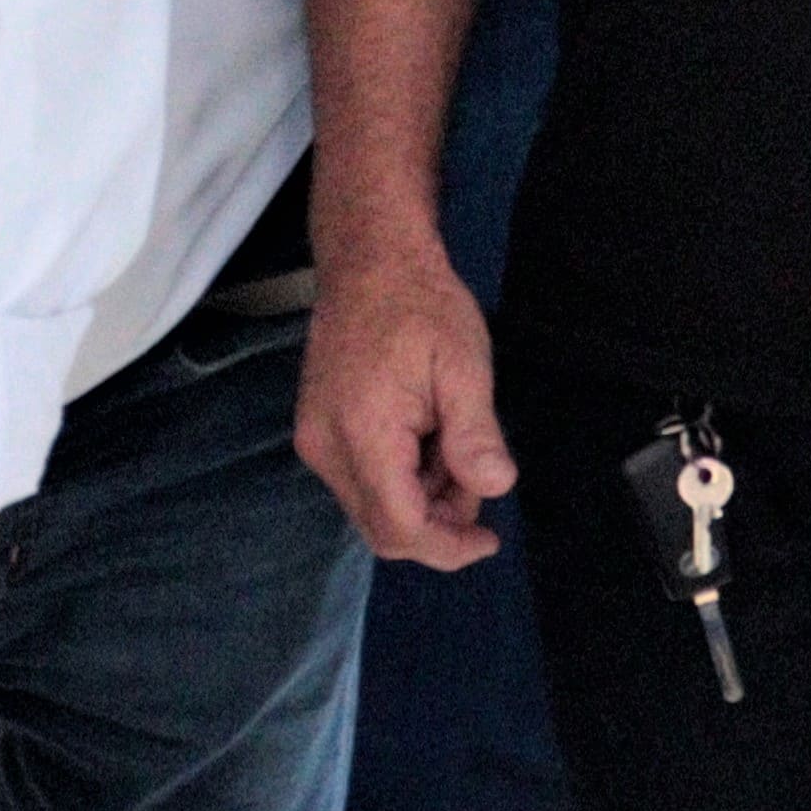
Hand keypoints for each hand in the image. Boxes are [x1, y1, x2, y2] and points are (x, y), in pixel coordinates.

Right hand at [296, 232, 515, 568]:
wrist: (371, 261)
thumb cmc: (421, 306)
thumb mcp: (464, 366)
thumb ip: (475, 434)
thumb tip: (496, 487)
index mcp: (362, 434)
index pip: (399, 528)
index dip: (447, 548)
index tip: (489, 540)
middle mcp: (325, 448)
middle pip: (382, 527)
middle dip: (438, 521)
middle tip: (476, 475)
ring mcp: (314, 441)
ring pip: (372, 508)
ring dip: (422, 498)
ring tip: (452, 442)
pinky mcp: (316, 431)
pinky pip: (360, 482)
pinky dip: (400, 478)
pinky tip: (426, 436)